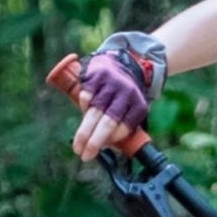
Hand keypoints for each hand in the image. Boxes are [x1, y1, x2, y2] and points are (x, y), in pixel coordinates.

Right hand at [71, 32, 167, 161]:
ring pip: (94, 112)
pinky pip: (86, 95)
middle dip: (94, 141)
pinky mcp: (97, 76)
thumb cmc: (125, 94)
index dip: (113, 140)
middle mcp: (125, 94)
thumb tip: (108, 148)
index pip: (125, 127)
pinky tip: (83, 113)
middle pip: (108, 122)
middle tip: (85, 156)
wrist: (124, 61)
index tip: (101, 149)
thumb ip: (123, 126)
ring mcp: (110, 84)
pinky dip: (83, 106)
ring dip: (84, 132)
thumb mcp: (133, 108)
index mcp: (138, 105)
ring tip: (78, 146)